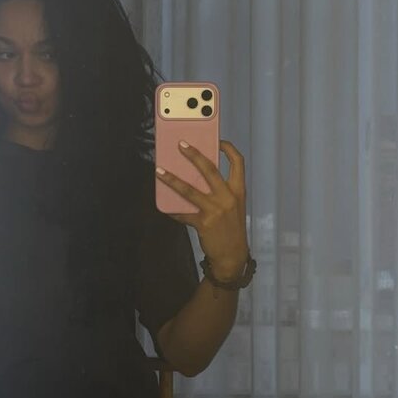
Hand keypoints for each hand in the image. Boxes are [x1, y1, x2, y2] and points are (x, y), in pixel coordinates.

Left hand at [157, 139, 249, 280]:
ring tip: (159, 171)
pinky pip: (183, 213)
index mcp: (238, 191)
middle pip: (210, 169)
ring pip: (189, 190)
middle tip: (181, 145)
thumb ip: (221, 192)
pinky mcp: (203, 223)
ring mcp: (215, 210)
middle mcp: (228, 197)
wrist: (233, 256)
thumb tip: (196, 177)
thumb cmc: (231, 230)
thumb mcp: (233, 207)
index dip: (228, 149)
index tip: (218, 141)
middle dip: (194, 155)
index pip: (238, 163)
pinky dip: (172, 210)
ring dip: (172, 179)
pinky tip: (164, 208)